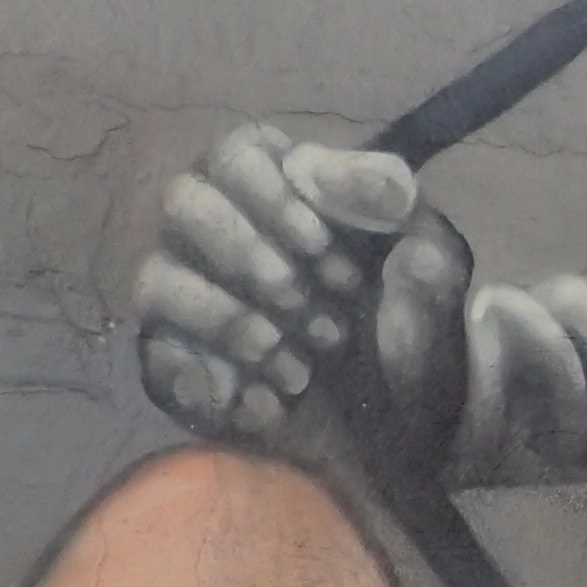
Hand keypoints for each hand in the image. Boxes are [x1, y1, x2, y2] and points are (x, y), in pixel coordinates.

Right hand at [131, 124, 473, 465]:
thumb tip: (330, 166)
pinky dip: (216, 380)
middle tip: (307, 305)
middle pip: (184, 201)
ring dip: (229, 320)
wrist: (401, 432)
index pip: (239, 154)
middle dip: (247, 255)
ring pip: (156, 280)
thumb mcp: (430, 263)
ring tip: (300, 365)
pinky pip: (159, 358)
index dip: (276, 200)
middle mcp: (216, 232)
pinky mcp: (173, 362)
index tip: (324, 251)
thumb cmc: (411, 331)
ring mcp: (185, 296)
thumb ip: (391, 204)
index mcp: (278, 191)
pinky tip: (273, 401)